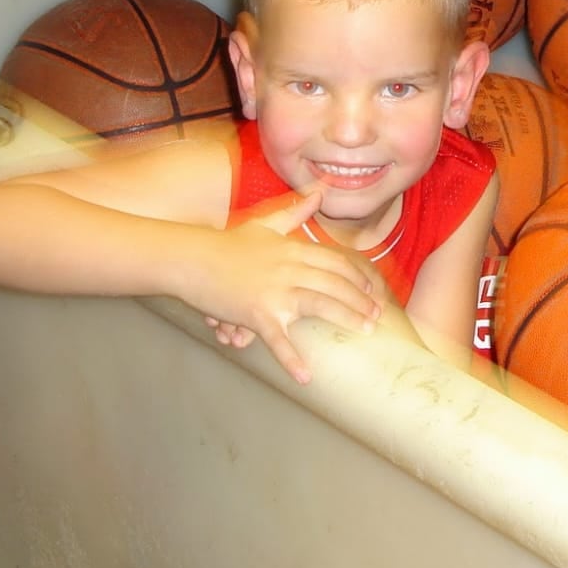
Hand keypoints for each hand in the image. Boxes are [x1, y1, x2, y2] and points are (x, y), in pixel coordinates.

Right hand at [192, 187, 384, 384]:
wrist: (190, 259)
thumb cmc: (226, 244)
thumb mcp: (265, 223)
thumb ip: (295, 210)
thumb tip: (322, 190)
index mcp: (293, 249)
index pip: (336, 262)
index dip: (358, 276)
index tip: (374, 289)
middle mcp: (290, 268)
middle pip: (335, 283)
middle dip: (361, 299)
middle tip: (378, 315)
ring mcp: (275, 291)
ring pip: (320, 304)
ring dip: (346, 317)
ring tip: (365, 330)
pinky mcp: (257, 313)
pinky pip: (279, 340)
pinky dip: (292, 359)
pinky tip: (306, 377)